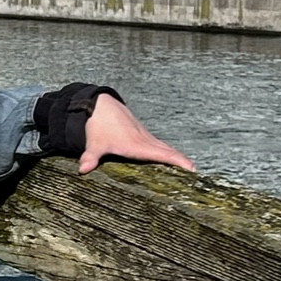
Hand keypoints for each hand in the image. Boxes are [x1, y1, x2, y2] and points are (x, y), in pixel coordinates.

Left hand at [78, 95, 194, 174]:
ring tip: (190, 170)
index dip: (177, 161)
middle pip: (169, 151)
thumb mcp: (94, 143)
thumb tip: (83, 169)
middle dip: (183, 162)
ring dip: (178, 157)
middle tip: (197, 174)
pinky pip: (160, 145)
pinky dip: (169, 153)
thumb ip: (91, 157)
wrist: (100, 105)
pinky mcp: (143, 135)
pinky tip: (172, 160)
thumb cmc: (99, 125)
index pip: (161, 154)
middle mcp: (145, 140)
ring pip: (166, 147)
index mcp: (137, 144)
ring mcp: (145, 136)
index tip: (191, 168)